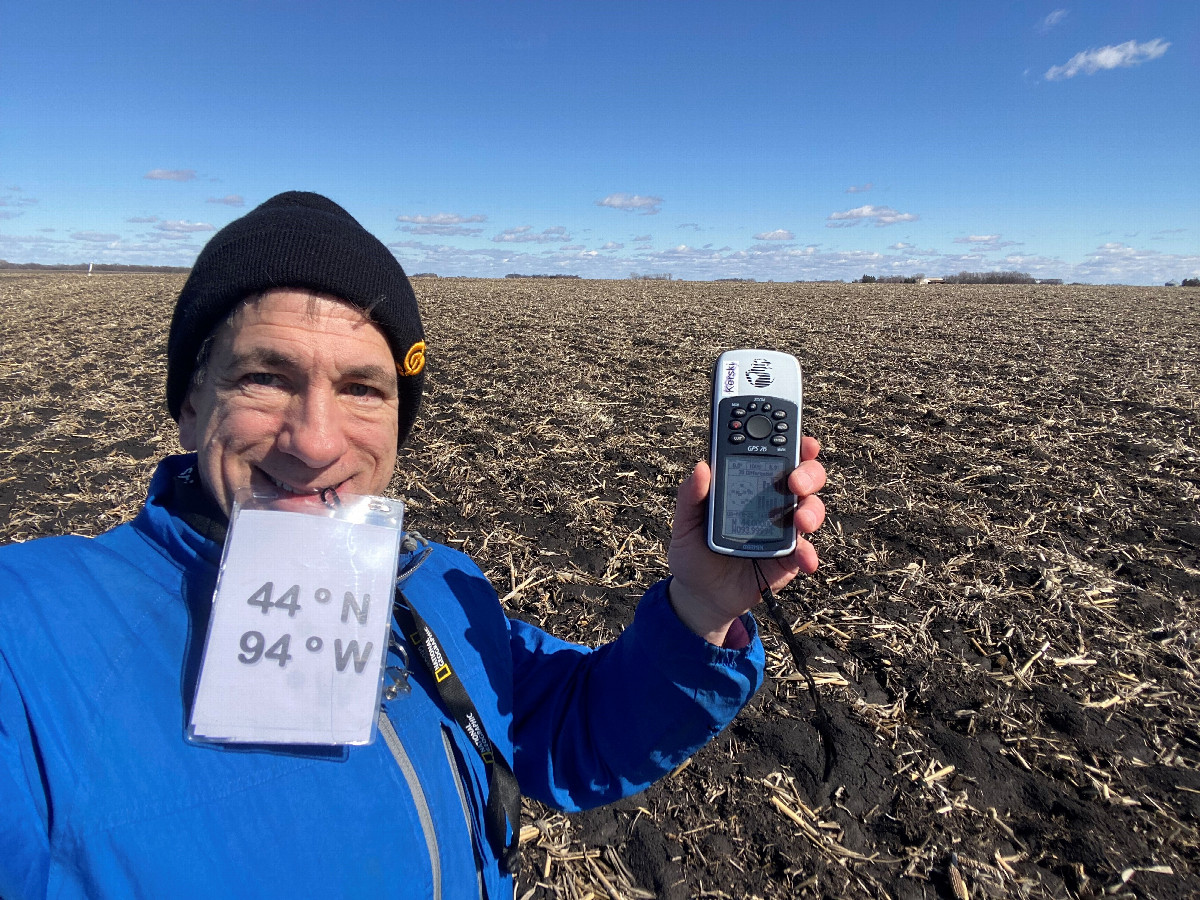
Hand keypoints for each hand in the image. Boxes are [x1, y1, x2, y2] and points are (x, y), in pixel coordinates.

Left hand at [667, 436, 825, 644]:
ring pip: (811, 509)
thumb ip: (690, 496)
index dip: (791, 441)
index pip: (774, 454)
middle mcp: (772, 501)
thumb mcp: (685, 523)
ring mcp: (783, 528)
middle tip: (796, 482)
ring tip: (800, 522)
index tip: (800, 437)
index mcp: (748, 483)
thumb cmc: (693, 551)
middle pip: (803, 477)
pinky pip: (806, 551)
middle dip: (808, 473)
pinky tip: (803, 558)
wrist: (701, 595)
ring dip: (812, 511)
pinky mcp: (788, 558)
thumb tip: (701, 467)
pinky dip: (809, 553)